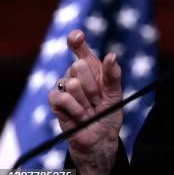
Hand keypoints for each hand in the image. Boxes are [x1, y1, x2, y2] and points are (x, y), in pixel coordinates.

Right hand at [48, 30, 122, 174]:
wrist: (100, 138)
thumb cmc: (110, 114)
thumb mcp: (116, 93)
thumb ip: (113, 74)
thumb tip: (111, 55)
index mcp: (92, 68)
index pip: (80, 49)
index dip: (76, 40)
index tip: (77, 36)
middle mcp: (76, 74)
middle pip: (79, 65)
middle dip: (94, 86)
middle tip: (99, 100)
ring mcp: (64, 86)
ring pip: (72, 83)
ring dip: (86, 101)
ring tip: (90, 110)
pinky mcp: (55, 101)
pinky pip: (61, 97)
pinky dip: (76, 109)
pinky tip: (81, 116)